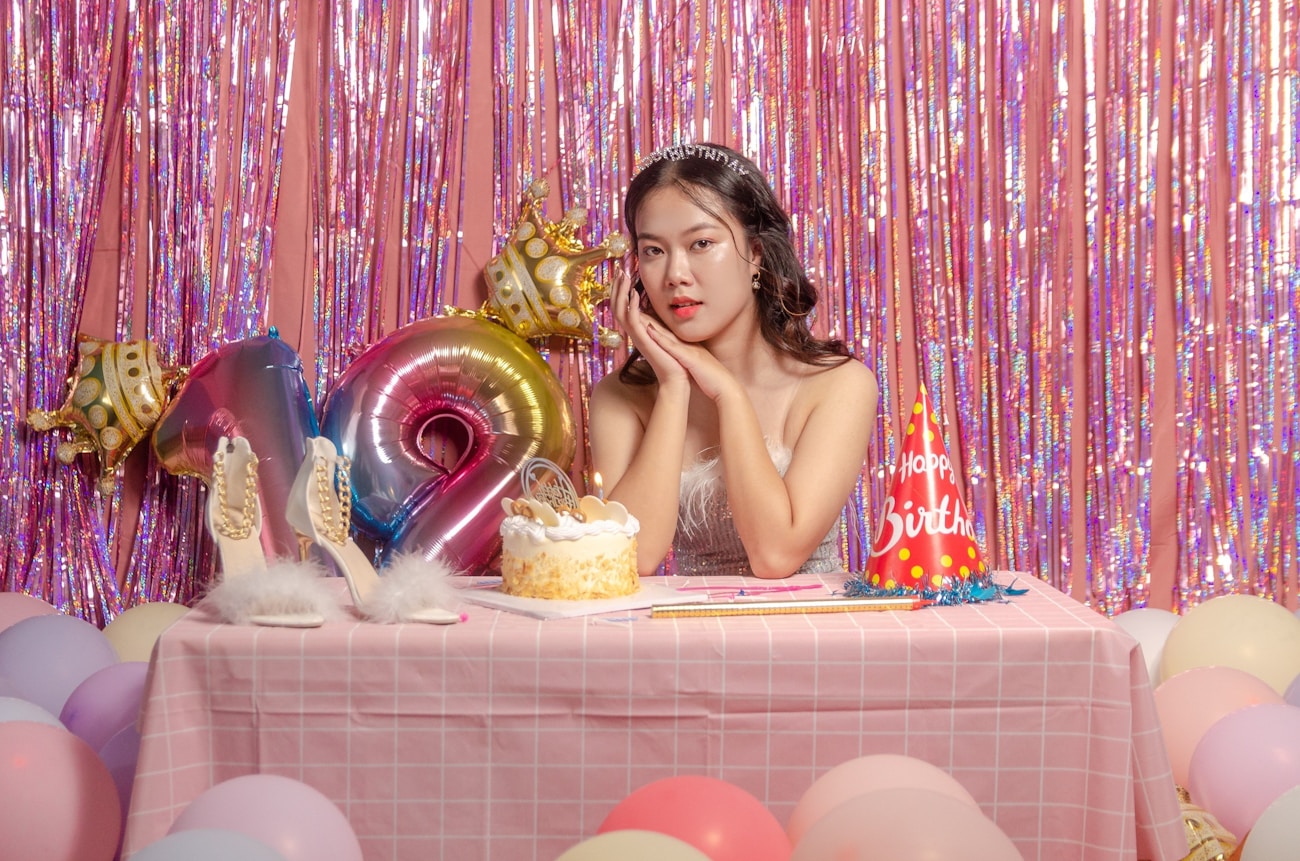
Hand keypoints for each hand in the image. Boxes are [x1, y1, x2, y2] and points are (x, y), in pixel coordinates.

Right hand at [611, 269, 686, 385]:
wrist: (678, 379)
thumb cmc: (675, 359)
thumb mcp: (666, 335)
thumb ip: (660, 323)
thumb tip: (664, 310)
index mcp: (639, 330)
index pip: (623, 306)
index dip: (621, 290)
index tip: (623, 273)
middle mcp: (634, 332)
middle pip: (617, 306)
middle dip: (617, 287)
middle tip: (619, 269)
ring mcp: (637, 337)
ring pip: (620, 311)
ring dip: (621, 292)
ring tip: (623, 275)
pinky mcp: (644, 341)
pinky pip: (633, 321)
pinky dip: (631, 306)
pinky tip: (634, 293)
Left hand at [642, 317, 739, 403]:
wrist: (726, 387)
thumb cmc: (712, 380)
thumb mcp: (696, 367)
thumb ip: (688, 361)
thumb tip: (680, 362)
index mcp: (688, 348)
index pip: (669, 334)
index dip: (655, 324)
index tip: (641, 316)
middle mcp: (688, 345)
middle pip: (666, 329)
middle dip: (649, 318)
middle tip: (633, 306)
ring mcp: (689, 350)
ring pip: (667, 334)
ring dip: (652, 323)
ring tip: (636, 312)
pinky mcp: (690, 358)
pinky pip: (672, 347)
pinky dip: (660, 338)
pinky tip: (649, 330)